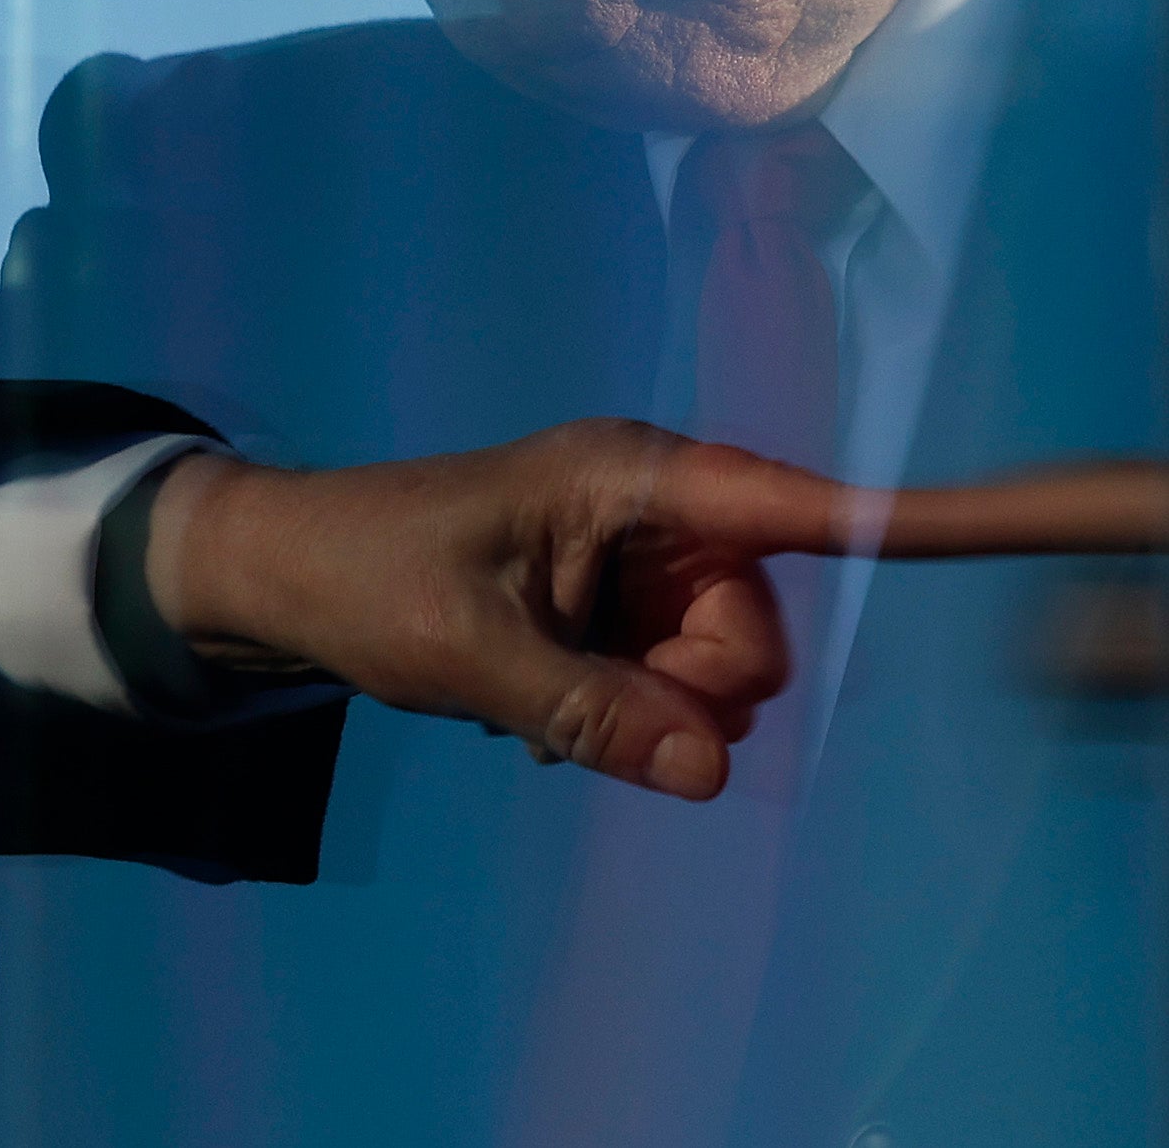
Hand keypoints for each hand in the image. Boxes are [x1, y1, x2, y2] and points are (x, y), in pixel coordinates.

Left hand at [143, 422, 1168, 802]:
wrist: (278, 575)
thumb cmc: (360, 578)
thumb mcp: (465, 655)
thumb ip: (591, 711)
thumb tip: (713, 772)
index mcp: (625, 478)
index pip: (786, 507)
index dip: (879, 526)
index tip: (973, 531)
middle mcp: (650, 509)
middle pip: (758, 629)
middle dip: (691, 689)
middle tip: (578, 701)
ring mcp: (637, 561)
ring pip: (719, 675)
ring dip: (645, 710)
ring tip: (537, 696)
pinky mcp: (618, 607)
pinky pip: (673, 689)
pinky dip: (620, 712)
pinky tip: (537, 703)